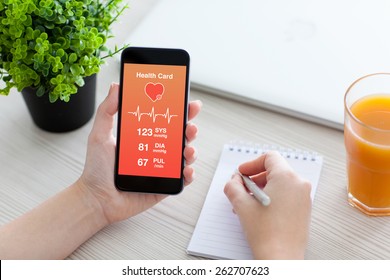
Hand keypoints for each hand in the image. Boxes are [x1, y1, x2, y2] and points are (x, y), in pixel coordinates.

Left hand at [78, 83, 201, 224]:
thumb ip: (107, 110)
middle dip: (190, 128)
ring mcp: (161, 169)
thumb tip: (116, 86)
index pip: (165, 120)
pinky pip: (181, 179)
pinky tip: (186, 169)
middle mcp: (154, 150)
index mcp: (143, 137)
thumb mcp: (99, 135)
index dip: (179, 111)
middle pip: (179, 136)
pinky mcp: (164, 186)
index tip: (187, 102)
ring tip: (187, 149)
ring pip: (184, 156)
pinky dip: (188, 174)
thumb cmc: (96, 169)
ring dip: (191, 150)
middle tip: (190, 125)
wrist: (96, 199)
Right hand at [224, 151, 311, 258]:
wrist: (281, 258)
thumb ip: (233, 186)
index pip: (270, 157)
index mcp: (287, 178)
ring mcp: (304, 198)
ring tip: (248, 203)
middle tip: (242, 188)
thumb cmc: (266, 234)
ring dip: (262, 188)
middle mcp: (299, 185)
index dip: (252, 163)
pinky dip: (272, 196)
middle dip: (255, 177)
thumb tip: (234, 180)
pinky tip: (259, 210)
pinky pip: (287, 194)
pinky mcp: (304, 209)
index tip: (242, 173)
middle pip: (275, 170)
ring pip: (280, 183)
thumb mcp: (241, 205)